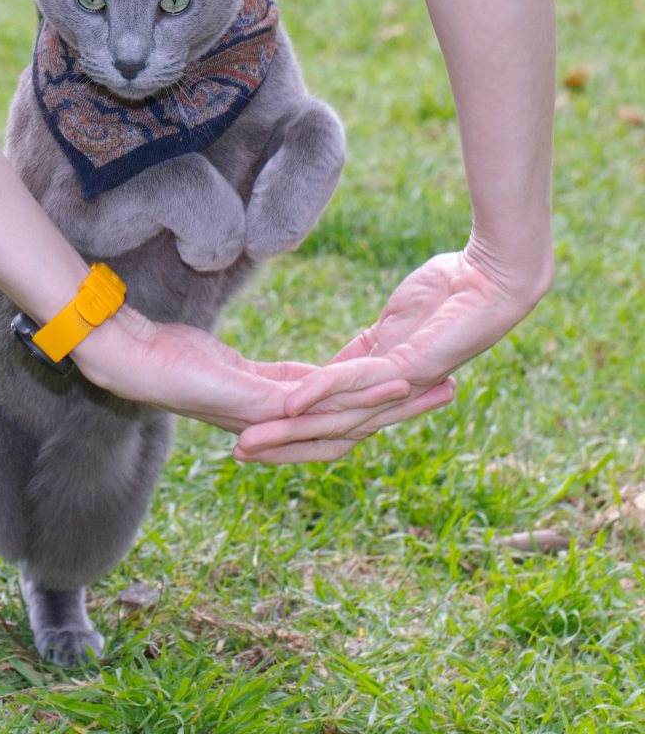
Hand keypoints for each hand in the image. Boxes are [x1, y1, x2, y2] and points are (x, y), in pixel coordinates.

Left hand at [74, 306, 411, 434]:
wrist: (131, 360)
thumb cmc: (174, 358)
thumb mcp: (232, 367)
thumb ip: (272, 380)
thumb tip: (302, 383)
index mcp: (275, 414)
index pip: (340, 415)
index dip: (383, 403)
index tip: (424, 386)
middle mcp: (275, 425)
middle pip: (352, 423)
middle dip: (402, 409)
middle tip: (452, 389)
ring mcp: (268, 418)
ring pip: (342, 416)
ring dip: (390, 401)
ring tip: (435, 382)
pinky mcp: (257, 404)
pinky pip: (316, 398)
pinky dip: (357, 388)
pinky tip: (391, 372)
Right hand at [233, 249, 548, 462]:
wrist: (495, 276)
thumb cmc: (450, 291)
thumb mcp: (396, 323)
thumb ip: (369, 349)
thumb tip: (350, 362)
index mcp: (382, 384)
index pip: (328, 415)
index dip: (289, 429)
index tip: (249, 438)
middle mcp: (390, 394)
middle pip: (327, 428)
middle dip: (280, 444)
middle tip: (237, 457)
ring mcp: (400, 385)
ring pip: (337, 415)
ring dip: (291, 431)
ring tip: (249, 442)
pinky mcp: (410, 368)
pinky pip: (355, 381)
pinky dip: (320, 391)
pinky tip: (289, 402)